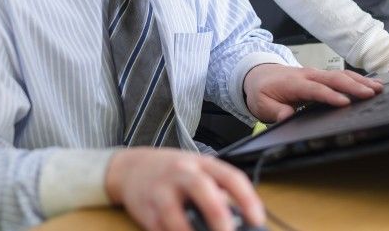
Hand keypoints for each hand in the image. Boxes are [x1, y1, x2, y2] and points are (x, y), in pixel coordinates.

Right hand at [105, 148, 264, 230]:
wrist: (131, 168)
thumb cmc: (173, 173)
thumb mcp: (198, 172)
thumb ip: (218, 192)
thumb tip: (240, 222)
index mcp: (201, 164)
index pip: (229, 176)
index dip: (246, 198)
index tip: (257, 219)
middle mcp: (181, 173)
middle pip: (201, 188)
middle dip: (217, 214)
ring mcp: (160, 191)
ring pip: (174, 213)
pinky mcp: (145, 211)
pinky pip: (160, 229)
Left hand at [243, 63, 382, 123]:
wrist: (259, 74)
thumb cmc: (263, 91)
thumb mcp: (262, 105)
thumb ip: (276, 112)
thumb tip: (288, 118)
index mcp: (293, 83)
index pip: (314, 89)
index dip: (330, 95)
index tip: (345, 102)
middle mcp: (308, 75)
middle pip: (333, 78)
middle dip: (353, 86)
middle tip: (372, 93)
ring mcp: (316, 73)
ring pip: (340, 75)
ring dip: (360, 81)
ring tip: (378, 88)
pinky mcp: (322, 75)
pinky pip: (341, 75)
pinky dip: (357, 79)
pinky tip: (372, 84)